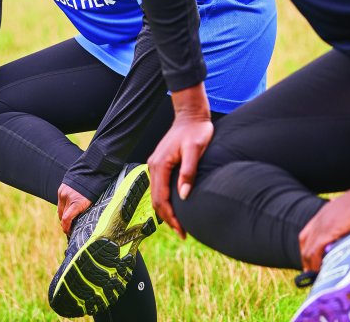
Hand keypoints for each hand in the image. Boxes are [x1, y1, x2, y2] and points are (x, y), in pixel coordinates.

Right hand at [57, 183, 91, 235]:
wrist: (88, 173)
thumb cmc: (92, 191)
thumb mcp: (90, 204)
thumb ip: (82, 212)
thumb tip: (77, 222)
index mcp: (76, 203)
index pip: (66, 219)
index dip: (66, 228)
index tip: (68, 232)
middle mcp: (68, 198)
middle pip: (62, 216)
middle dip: (64, 223)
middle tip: (69, 228)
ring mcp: (63, 193)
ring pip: (59, 209)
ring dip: (62, 216)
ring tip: (68, 220)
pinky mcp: (61, 190)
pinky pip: (59, 202)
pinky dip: (62, 208)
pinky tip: (67, 210)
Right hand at [147, 84, 212, 238]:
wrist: (190, 115)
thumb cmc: (196, 131)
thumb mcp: (196, 151)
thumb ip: (188, 172)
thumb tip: (183, 196)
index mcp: (160, 165)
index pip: (160, 199)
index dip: (171, 218)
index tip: (183, 232)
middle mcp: (153, 165)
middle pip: (155, 199)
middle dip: (168, 218)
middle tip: (184, 234)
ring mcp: (155, 164)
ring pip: (156, 194)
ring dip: (166, 211)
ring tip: (180, 225)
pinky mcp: (160, 163)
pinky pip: (159, 186)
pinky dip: (165, 200)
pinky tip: (176, 206)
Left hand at [299, 187, 349, 271]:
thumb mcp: (346, 212)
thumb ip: (341, 224)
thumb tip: (344, 233)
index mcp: (323, 215)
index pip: (306, 234)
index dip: (306, 248)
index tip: (309, 261)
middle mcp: (318, 220)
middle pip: (304, 241)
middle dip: (306, 258)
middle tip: (311, 272)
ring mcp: (322, 225)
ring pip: (309, 248)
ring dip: (311, 263)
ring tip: (316, 275)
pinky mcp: (328, 230)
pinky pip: (316, 249)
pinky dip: (316, 261)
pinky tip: (320, 270)